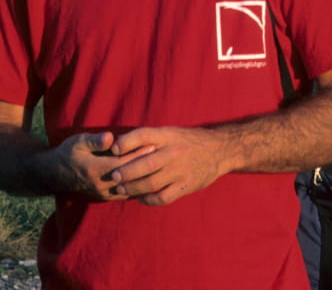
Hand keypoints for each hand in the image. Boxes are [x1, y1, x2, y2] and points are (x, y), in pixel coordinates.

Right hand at [42, 131, 154, 200]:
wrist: (57, 175)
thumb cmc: (68, 153)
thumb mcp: (77, 142)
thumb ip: (94, 141)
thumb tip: (110, 138)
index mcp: (95, 169)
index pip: (122, 162)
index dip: (138, 154)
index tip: (152, 145)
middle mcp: (101, 184)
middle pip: (129, 176)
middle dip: (146, 166)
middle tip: (161, 157)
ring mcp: (104, 193)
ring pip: (130, 189)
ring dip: (145, 180)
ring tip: (160, 169)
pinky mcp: (106, 198)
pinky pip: (127, 195)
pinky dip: (139, 189)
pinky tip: (150, 182)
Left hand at [105, 126, 231, 205]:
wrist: (218, 150)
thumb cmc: (187, 141)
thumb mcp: (170, 132)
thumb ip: (149, 138)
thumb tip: (119, 145)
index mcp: (168, 135)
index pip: (143, 135)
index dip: (126, 142)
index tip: (113, 149)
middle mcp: (174, 152)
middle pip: (145, 164)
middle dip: (126, 172)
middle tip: (114, 177)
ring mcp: (181, 170)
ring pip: (152, 183)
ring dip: (133, 188)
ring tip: (121, 189)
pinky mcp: (186, 185)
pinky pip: (163, 197)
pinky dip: (149, 200)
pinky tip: (141, 198)